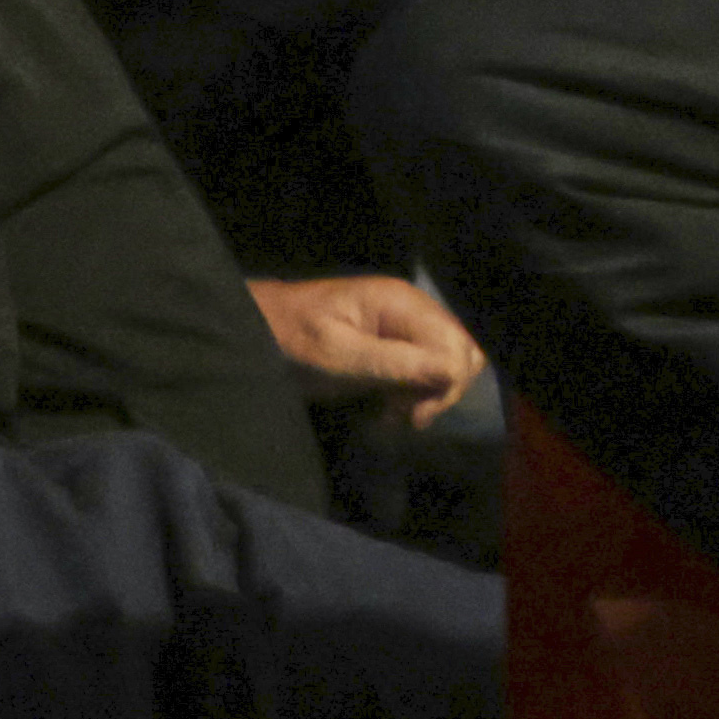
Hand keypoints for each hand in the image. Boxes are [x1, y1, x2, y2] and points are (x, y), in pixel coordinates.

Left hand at [249, 273, 489, 424]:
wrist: (255, 329)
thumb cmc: (289, 340)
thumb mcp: (337, 356)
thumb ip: (395, 362)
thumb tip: (454, 372)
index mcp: (401, 302)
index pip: (456, 343)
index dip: (447, 383)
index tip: (412, 415)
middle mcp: (413, 307)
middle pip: (464, 349)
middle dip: (444, 389)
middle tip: (406, 415)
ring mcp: (407, 322)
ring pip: (452, 360)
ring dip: (432, 393)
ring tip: (396, 412)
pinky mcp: (398, 341)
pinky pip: (431, 365)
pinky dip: (420, 390)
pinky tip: (392, 405)